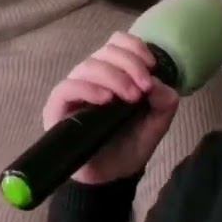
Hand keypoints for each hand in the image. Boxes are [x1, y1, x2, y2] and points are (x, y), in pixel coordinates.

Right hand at [41, 32, 179, 184]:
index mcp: (113, 73)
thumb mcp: (156, 124)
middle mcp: (91, 77)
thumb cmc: (129, 146)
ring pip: (88, 66)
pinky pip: (67, 88)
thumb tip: (158, 83)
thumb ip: (164, 102)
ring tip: (130, 97)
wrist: (111, 178)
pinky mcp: (57, 108)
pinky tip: (106, 100)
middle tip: (144, 87)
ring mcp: (73, 91)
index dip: (134, 47)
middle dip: (129, 64)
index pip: (116, 43)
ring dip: (114, 76)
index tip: (151, 65)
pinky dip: (88, 88)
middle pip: (105, 52)